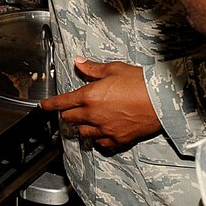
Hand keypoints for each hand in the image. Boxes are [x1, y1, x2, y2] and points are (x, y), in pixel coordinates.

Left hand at [39, 57, 161, 149]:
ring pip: (83, 132)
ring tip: (87, 119)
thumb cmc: (139, 82)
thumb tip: (78, 62)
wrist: (162, 100)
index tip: (43, 106)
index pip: (62, 102)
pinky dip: (98, 138)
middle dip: (67, 113)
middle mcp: (94, 115)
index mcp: (89, 96)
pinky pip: (101, 143)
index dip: (50, 104)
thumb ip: (92, 68)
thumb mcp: (113, 69)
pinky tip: (101, 131)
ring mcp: (105, 129)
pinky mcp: (118, 139)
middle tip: (70, 108)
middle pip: (70, 118)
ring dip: (82, 126)